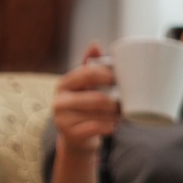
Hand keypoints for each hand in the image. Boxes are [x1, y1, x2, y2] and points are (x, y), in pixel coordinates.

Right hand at [51, 42, 119, 158]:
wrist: (76, 138)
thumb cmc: (84, 107)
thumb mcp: (84, 86)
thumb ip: (90, 67)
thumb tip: (95, 44)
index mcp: (64, 83)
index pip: (87, 73)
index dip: (107, 76)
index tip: (117, 81)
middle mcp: (59, 100)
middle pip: (97, 98)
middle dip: (115, 103)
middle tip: (123, 104)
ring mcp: (62, 119)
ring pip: (100, 115)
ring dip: (115, 116)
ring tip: (119, 115)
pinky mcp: (71, 135)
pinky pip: (98, 128)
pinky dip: (110, 127)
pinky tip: (113, 125)